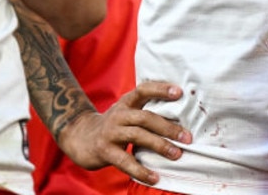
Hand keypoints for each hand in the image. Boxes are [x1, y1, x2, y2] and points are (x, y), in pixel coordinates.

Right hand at [56, 81, 192, 185]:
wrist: (79, 138)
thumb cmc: (113, 125)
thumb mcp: (126, 112)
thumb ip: (145, 112)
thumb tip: (180, 117)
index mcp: (126, 102)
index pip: (143, 90)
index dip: (160, 89)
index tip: (179, 92)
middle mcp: (119, 114)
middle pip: (146, 117)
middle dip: (168, 127)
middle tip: (187, 137)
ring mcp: (111, 132)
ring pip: (138, 136)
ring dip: (160, 145)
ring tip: (176, 154)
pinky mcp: (105, 151)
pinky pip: (125, 161)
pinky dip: (141, 170)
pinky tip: (155, 177)